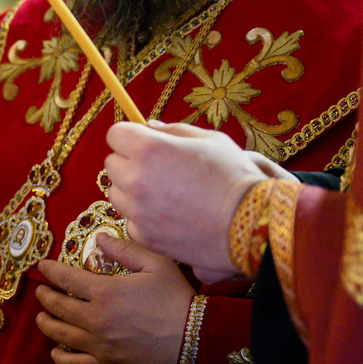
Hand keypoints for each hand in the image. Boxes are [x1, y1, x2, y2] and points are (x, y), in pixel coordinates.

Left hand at [34, 236, 194, 363]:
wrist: (195, 340)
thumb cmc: (175, 298)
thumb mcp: (155, 263)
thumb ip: (124, 249)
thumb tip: (99, 238)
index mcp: (105, 292)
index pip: (67, 278)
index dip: (51, 271)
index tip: (42, 266)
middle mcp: (96, 319)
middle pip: (59, 307)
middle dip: (46, 297)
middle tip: (41, 292)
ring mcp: (100, 346)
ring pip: (62, 335)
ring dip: (47, 324)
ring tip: (41, 318)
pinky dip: (61, 359)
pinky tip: (56, 353)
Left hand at [104, 122, 267, 276]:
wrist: (251, 224)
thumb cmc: (233, 175)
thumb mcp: (209, 139)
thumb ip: (173, 131)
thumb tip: (149, 126)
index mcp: (148, 148)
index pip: (115, 134)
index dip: (129, 136)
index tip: (143, 142)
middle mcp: (136, 178)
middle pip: (111, 164)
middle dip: (129, 163)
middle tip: (157, 169)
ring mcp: (138, 210)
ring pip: (116, 193)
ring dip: (132, 191)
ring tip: (163, 194)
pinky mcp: (144, 237)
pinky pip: (130, 221)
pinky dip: (143, 218)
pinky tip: (168, 215)